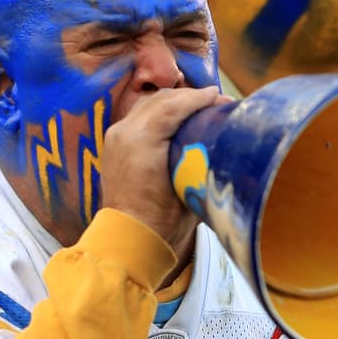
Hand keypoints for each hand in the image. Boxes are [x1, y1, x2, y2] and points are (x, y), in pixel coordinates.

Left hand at [101, 86, 230, 245]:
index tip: (222, 99)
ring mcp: (116, 137)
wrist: (131, 241)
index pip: (174, 105)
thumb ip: (201, 155)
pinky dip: (160, 113)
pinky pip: (140, 117)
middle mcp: (125, 132)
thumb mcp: (190, 186)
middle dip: (190, 97)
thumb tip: (222, 138)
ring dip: (175, 102)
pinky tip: (178, 119)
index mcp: (142, 141)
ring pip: (149, 104)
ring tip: (199, 108)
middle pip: (162, 99)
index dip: (200, 98)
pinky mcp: (114, 144)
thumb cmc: (164, 221)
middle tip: (216, 102)